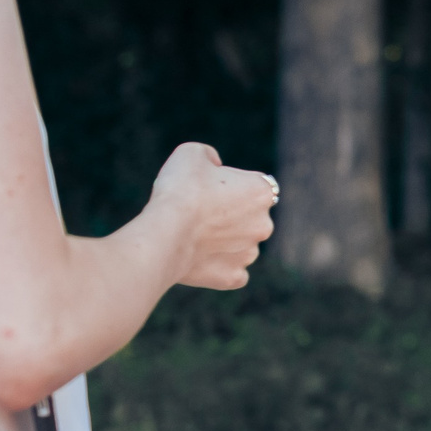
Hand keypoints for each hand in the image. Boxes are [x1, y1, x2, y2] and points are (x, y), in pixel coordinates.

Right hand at [147, 142, 276, 288]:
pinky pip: (232, 271)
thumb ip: (209, 155)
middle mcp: (265, 224)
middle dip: (229, 215)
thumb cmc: (179, 189)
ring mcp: (250, 253)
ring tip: (193, 235)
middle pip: (249, 217)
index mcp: (262, 192)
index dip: (230, 186)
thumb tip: (215, 166)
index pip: (253, 186)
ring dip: (224, 241)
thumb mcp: (190, 153)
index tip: (208, 189)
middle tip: (198, 213)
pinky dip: (218, 266)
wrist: (165, 231)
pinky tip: (201, 259)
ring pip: (241, 245)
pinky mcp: (234, 277)